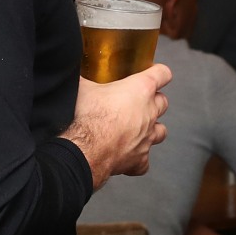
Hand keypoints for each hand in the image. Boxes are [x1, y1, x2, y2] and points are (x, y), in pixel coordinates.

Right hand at [64, 64, 170, 189]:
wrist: (83, 149)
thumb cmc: (86, 116)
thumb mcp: (81, 87)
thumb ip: (83, 78)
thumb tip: (72, 74)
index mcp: (140, 89)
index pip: (162, 74)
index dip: (158, 72)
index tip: (153, 73)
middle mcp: (149, 113)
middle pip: (163, 102)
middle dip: (153, 101)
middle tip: (137, 102)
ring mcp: (146, 137)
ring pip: (161, 131)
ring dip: (152, 129)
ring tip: (138, 129)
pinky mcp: (139, 160)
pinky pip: (144, 162)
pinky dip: (138, 160)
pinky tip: (127, 157)